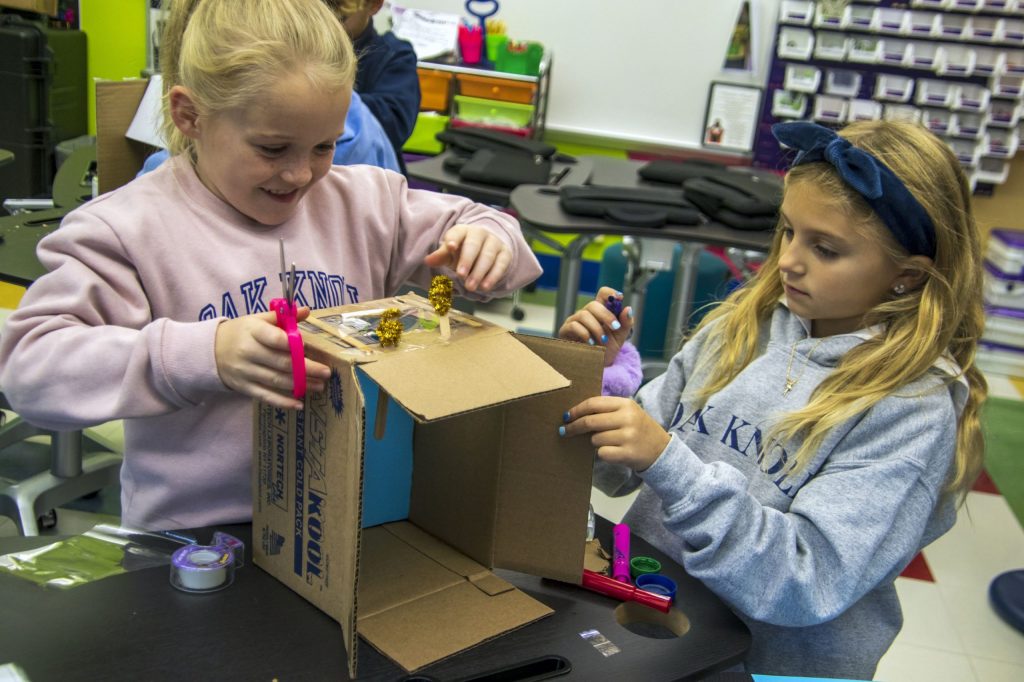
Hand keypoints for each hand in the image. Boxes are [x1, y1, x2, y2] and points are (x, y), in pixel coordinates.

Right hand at [214, 308, 330, 409]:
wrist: (210, 350)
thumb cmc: (241, 332)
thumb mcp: (256, 320)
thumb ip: (281, 317)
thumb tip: (306, 310)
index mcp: (253, 331)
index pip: (277, 339)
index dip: (296, 345)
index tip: (312, 350)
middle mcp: (249, 352)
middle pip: (282, 363)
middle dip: (307, 369)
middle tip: (326, 372)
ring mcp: (245, 372)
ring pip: (277, 381)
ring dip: (301, 385)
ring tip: (320, 386)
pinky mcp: (244, 387)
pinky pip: (266, 396)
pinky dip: (283, 402)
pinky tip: (299, 404)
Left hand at [423, 224, 510, 291]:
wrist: (487, 248)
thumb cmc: (463, 251)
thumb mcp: (450, 253)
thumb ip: (440, 256)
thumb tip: (427, 261)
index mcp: (463, 231)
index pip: (457, 233)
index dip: (453, 239)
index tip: (450, 247)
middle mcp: (480, 233)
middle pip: (474, 245)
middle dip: (467, 260)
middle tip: (461, 276)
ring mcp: (494, 242)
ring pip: (488, 256)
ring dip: (479, 272)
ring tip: (471, 287)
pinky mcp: (505, 253)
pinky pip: (500, 264)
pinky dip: (493, 276)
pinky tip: (485, 287)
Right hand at [558, 286, 632, 365]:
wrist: (595, 368)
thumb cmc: (605, 351)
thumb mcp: (620, 338)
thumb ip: (625, 324)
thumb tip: (628, 309)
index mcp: (600, 312)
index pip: (603, 294)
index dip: (610, 293)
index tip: (619, 298)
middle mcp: (587, 313)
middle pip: (594, 304)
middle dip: (606, 315)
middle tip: (615, 327)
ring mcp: (575, 321)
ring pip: (584, 315)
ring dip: (596, 328)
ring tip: (603, 341)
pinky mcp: (566, 330)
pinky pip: (574, 325)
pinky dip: (585, 334)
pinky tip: (591, 343)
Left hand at [561, 396, 669, 470]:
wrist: (661, 450)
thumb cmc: (638, 429)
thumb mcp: (628, 412)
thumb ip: (606, 410)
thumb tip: (574, 414)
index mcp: (625, 404)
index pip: (593, 403)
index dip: (576, 410)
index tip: (566, 416)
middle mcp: (627, 418)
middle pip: (590, 422)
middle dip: (574, 427)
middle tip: (564, 431)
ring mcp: (628, 436)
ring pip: (595, 439)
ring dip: (594, 442)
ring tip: (608, 442)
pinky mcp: (628, 453)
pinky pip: (602, 453)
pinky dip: (603, 454)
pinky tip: (613, 452)